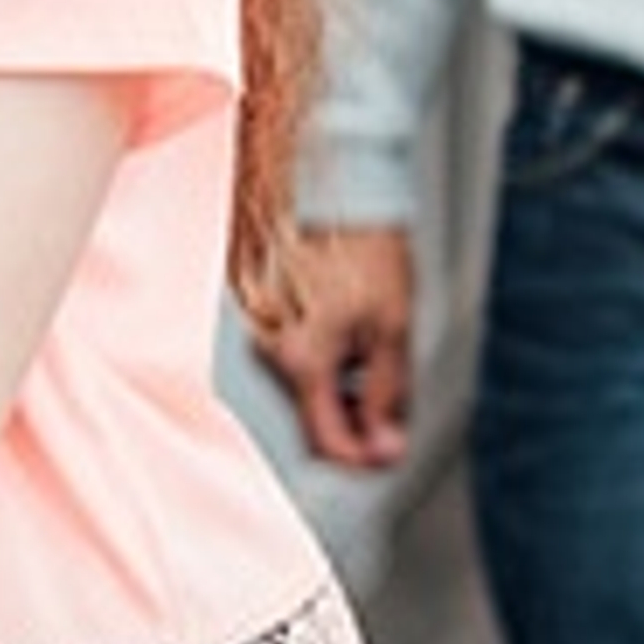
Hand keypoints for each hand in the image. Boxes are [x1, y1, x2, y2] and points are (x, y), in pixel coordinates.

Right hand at [247, 225, 415, 469]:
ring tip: (363, 338)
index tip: (389, 450)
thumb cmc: (360, 243)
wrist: (327, 185)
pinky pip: (282, 351)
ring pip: (297, 384)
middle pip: (310, 415)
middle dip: (352, 415)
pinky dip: (313, 350)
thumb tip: (385, 445)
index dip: (365, 458)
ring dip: (333, 382)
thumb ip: (388, 395)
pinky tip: (335, 318)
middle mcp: (265, 349)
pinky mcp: (250, 307)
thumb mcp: (394, 327)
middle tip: (387, 395)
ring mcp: (253, 327)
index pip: (327, 445)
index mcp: (300, 359)